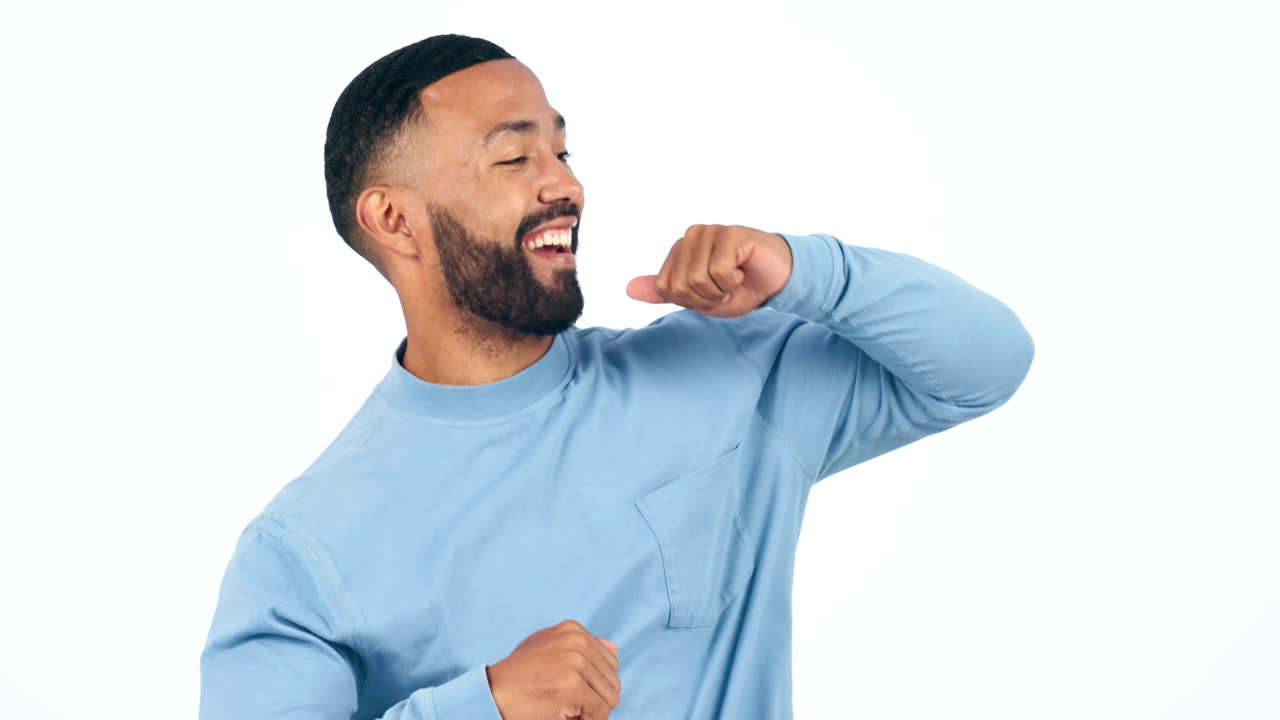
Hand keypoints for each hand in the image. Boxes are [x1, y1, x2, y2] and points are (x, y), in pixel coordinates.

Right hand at [486, 619, 620, 719]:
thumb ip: (580, 645)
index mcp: (573, 630)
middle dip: (596, 697)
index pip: (610, 661)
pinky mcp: (573, 687)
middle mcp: (577, 642)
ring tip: (571, 710)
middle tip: (573, 704)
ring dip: (593, 710)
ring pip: (611, 697)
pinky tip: (569, 717)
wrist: (493, 693)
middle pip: (613, 680)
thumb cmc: (518, 674)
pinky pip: (600, 711)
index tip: (575, 691)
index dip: (595, 682)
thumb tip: (615, 649)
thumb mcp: (547, 647)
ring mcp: (576, 664)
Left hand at [626, 224, 792, 317]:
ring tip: (734, 278)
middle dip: (706, 297)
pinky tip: (743, 270)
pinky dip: (733, 281)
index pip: (666, 288)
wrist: (776, 282)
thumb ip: (664, 292)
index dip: (691, 301)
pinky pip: (718, 272)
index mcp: (679, 250)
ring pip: (697, 279)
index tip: (711, 293)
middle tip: (725, 287)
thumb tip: (628, 289)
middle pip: (680, 285)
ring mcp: (710, 232)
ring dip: (720, 290)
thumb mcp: (698, 298)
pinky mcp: (730, 233)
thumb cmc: (739, 288)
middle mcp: (691, 236)